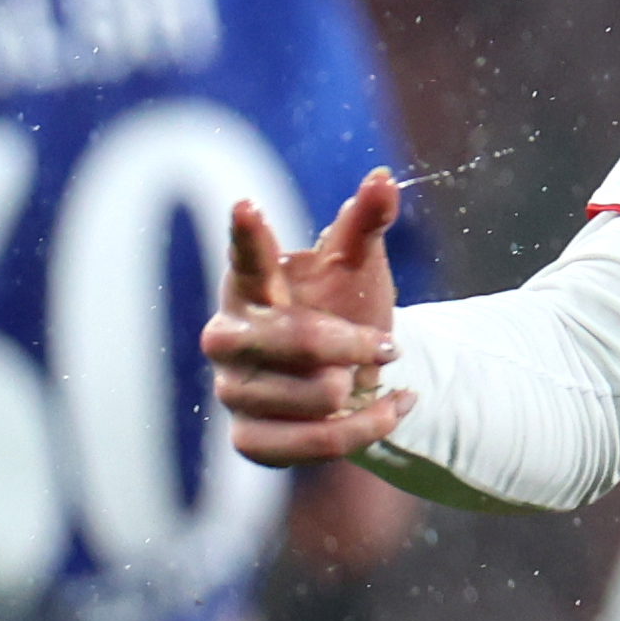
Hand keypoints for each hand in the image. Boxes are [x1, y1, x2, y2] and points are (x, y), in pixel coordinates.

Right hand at [203, 167, 411, 467]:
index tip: (247, 206)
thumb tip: (383, 177)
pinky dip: (365, 428)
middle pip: (293, 340)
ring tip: (377, 378)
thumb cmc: (342, 309)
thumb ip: (366, 221)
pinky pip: (315, 443)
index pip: (247, 259)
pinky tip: (390, 410)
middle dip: (352, 344)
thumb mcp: (356, 264)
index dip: (248, 236)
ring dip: (361, 387)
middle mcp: (229, 338)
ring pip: (315, 395)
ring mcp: (233, 392)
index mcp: (251, 286)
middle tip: (389, 343)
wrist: (352, 379)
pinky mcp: (250, 440)